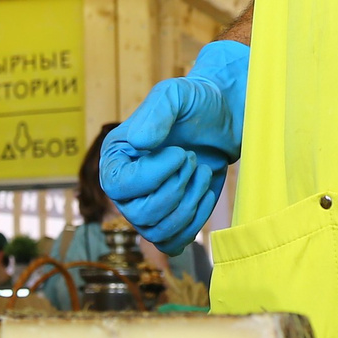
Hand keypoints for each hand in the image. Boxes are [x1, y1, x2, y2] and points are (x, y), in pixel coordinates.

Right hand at [99, 40, 248, 252]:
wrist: (223, 118)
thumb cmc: (195, 103)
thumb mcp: (176, 95)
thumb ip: (157, 113)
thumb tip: (140, 142)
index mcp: (114, 158)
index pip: (119, 187)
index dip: (153, 176)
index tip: (180, 152)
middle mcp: (124, 188)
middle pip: (141, 215)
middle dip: (176, 189)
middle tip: (193, 160)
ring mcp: (144, 208)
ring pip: (159, 231)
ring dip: (189, 205)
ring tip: (202, 173)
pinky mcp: (169, 220)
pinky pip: (173, 242)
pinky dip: (194, 223)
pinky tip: (207, 193)